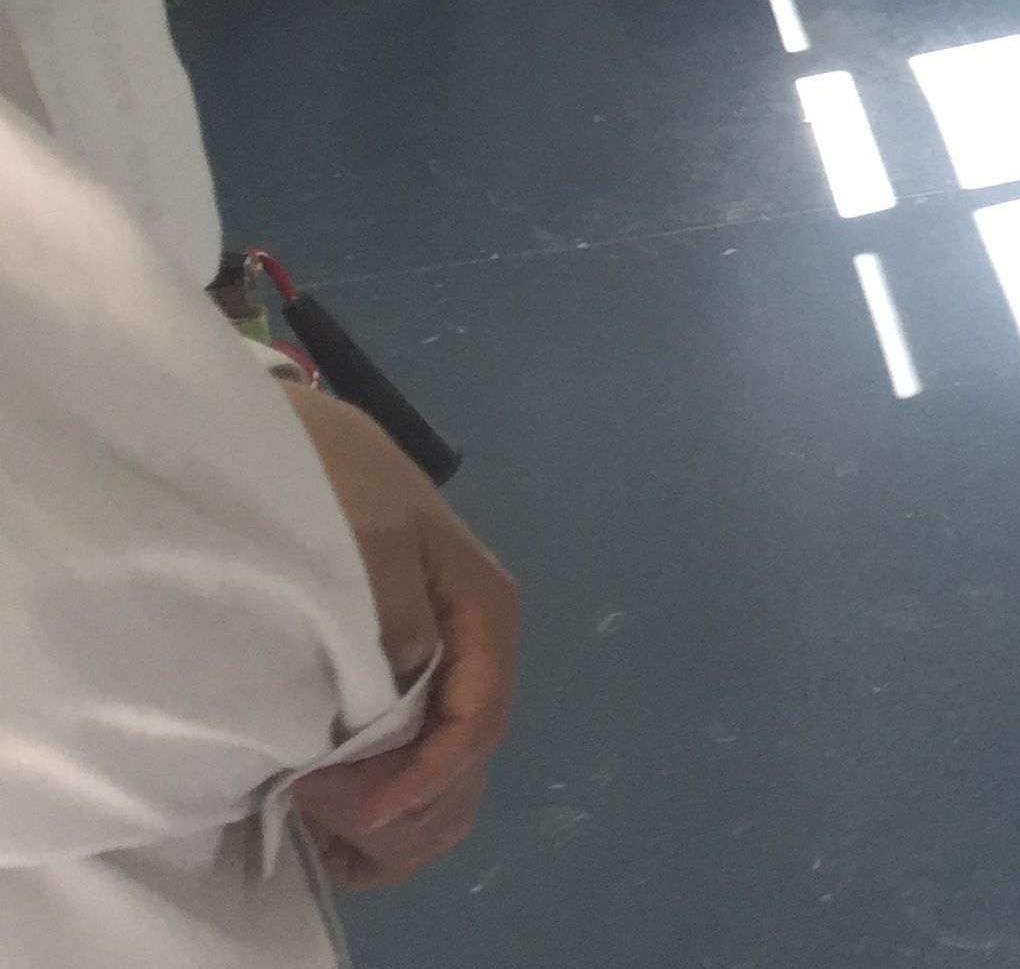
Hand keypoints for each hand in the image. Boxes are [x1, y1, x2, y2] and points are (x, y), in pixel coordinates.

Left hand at [279, 384, 517, 891]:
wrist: (298, 445)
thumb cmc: (334, 485)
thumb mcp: (368, 533)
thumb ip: (393, 609)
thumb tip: (408, 679)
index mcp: (481, 611)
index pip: (480, 719)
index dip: (424, 777)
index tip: (351, 809)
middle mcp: (471, 647)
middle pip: (468, 760)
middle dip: (404, 804)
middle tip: (318, 805)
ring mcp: (436, 666)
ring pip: (444, 774)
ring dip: (391, 814)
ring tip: (318, 812)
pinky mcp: (397, 677)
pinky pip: (410, 764)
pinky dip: (376, 809)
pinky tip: (325, 813)